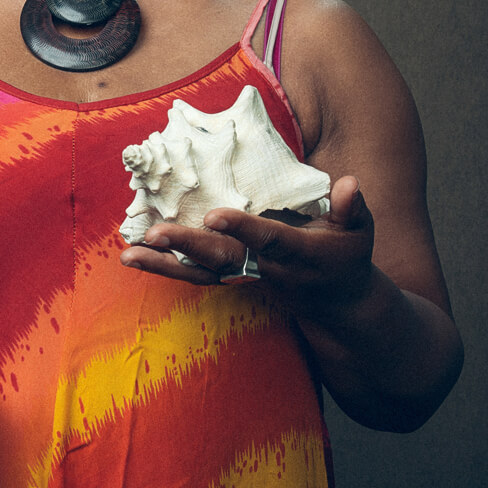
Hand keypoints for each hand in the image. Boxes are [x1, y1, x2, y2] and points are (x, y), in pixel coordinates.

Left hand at [119, 175, 374, 324]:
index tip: (216, 214)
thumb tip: (349, 183)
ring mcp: (245, 277)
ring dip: (163, 265)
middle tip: (156, 234)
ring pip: (200, 273)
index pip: (268, 240)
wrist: (336, 303)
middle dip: (189, 246)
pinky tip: (134, 256)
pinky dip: (164, 267)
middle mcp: (266, 270)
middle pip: (223, 259)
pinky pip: (193, 275)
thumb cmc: (348, 256)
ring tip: (128, 256)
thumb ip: (352, 208)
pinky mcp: (231, 279)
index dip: (243, 228)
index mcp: (297, 254)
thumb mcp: (359, 232)